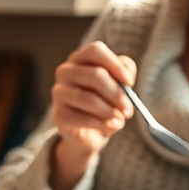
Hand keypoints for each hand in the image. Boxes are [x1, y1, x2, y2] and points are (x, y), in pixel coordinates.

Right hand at [50, 42, 136, 189]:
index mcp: (81, 61)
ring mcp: (58, 96)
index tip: (130, 81)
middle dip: (117, 94)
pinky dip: (100, 124)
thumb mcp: (119, 90)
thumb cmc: (105, 108)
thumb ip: (125, 76)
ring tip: (121, 121)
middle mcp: (65, 74)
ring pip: (88, 97)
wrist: (88, 139)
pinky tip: (110, 128)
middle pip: (94, 75)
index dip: (115, 64)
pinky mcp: (58, 118)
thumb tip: (127, 74)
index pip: (95, 50)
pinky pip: (81, 118)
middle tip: (128, 108)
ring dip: (110, 111)